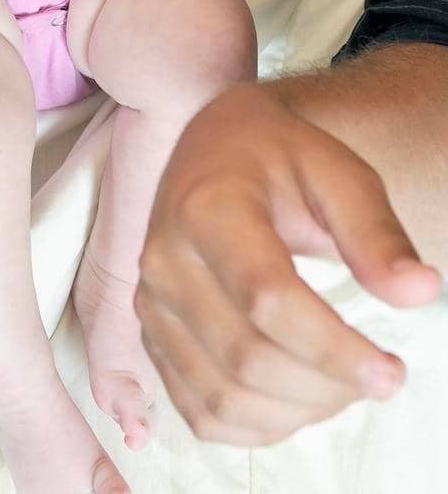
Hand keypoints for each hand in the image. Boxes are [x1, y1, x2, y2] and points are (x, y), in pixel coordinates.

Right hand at [135, 82, 441, 445]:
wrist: (212, 145)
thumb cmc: (279, 156)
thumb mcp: (335, 171)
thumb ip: (375, 231)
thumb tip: (421, 292)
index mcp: (207, 209)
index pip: (266, 298)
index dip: (333, 347)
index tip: (392, 370)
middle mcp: (164, 259)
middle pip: (246, 357)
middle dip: (326, 386)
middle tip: (377, 375)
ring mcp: (151, 302)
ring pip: (223, 397)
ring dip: (298, 413)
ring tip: (341, 385)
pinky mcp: (151, 334)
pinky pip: (202, 412)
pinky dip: (259, 427)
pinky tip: (298, 399)